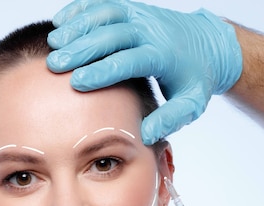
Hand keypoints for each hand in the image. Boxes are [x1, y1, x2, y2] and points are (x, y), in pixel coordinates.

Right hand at [47, 0, 241, 144]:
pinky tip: (60, 22)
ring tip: (53, 43)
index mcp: (164, 55)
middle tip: (55, 64)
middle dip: (82, 49)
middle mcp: (151, 30)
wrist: (209, 45)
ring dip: (77, 26)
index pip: (130, 61)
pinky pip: (103, 4)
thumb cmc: (193, 79)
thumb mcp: (190, 104)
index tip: (77, 83)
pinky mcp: (132, 8)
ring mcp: (141, 15)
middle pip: (113, 34)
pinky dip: (80, 10)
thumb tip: (144, 135)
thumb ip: (169, 120)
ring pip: (106, 14)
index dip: (102, 71)